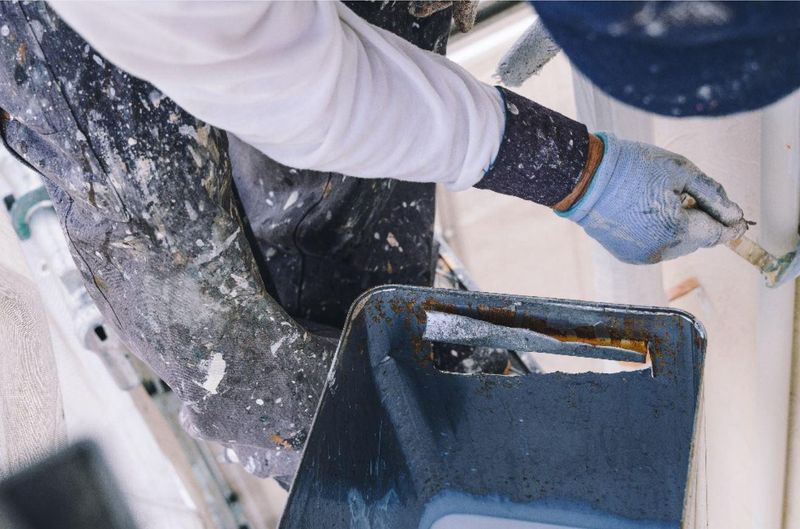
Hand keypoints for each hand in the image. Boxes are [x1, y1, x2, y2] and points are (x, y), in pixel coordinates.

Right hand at [559, 133, 747, 263]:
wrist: (584, 179)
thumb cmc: (632, 168)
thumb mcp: (680, 171)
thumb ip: (713, 195)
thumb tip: (735, 215)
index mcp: (677, 230)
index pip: (717, 234)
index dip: (730, 224)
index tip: (740, 219)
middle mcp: (661, 251)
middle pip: (697, 240)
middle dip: (700, 221)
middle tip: (687, 194)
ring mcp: (643, 256)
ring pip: (677, 244)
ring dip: (678, 227)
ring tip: (660, 200)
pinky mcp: (627, 255)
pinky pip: (656, 246)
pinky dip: (658, 232)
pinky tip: (644, 211)